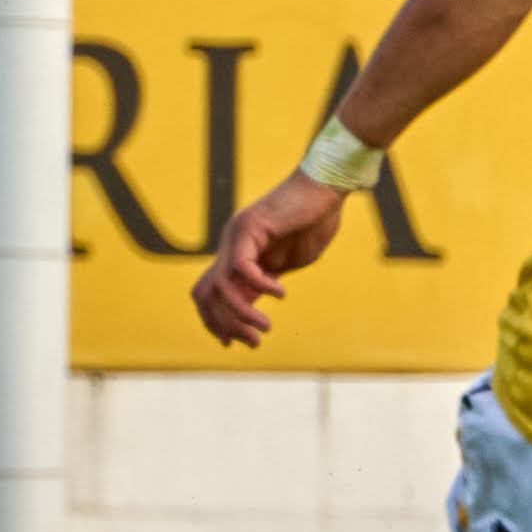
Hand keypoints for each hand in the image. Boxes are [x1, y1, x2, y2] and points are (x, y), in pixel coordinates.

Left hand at [194, 171, 347, 346]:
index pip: (208, 294)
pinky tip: (281, 293)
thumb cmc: (314, 221)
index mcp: (237, 256)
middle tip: (253, 342)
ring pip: (220, 286)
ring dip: (240, 313)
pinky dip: (259, 285)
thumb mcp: (288, 261)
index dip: (214, 321)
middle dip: (224, 325)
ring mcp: (237, 236)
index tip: (234, 344)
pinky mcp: (251, 227)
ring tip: (265, 327)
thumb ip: (268, 280)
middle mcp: (230, 247)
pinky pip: (242, 267)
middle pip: (205, 294)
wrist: (326, 188)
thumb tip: (254, 304)